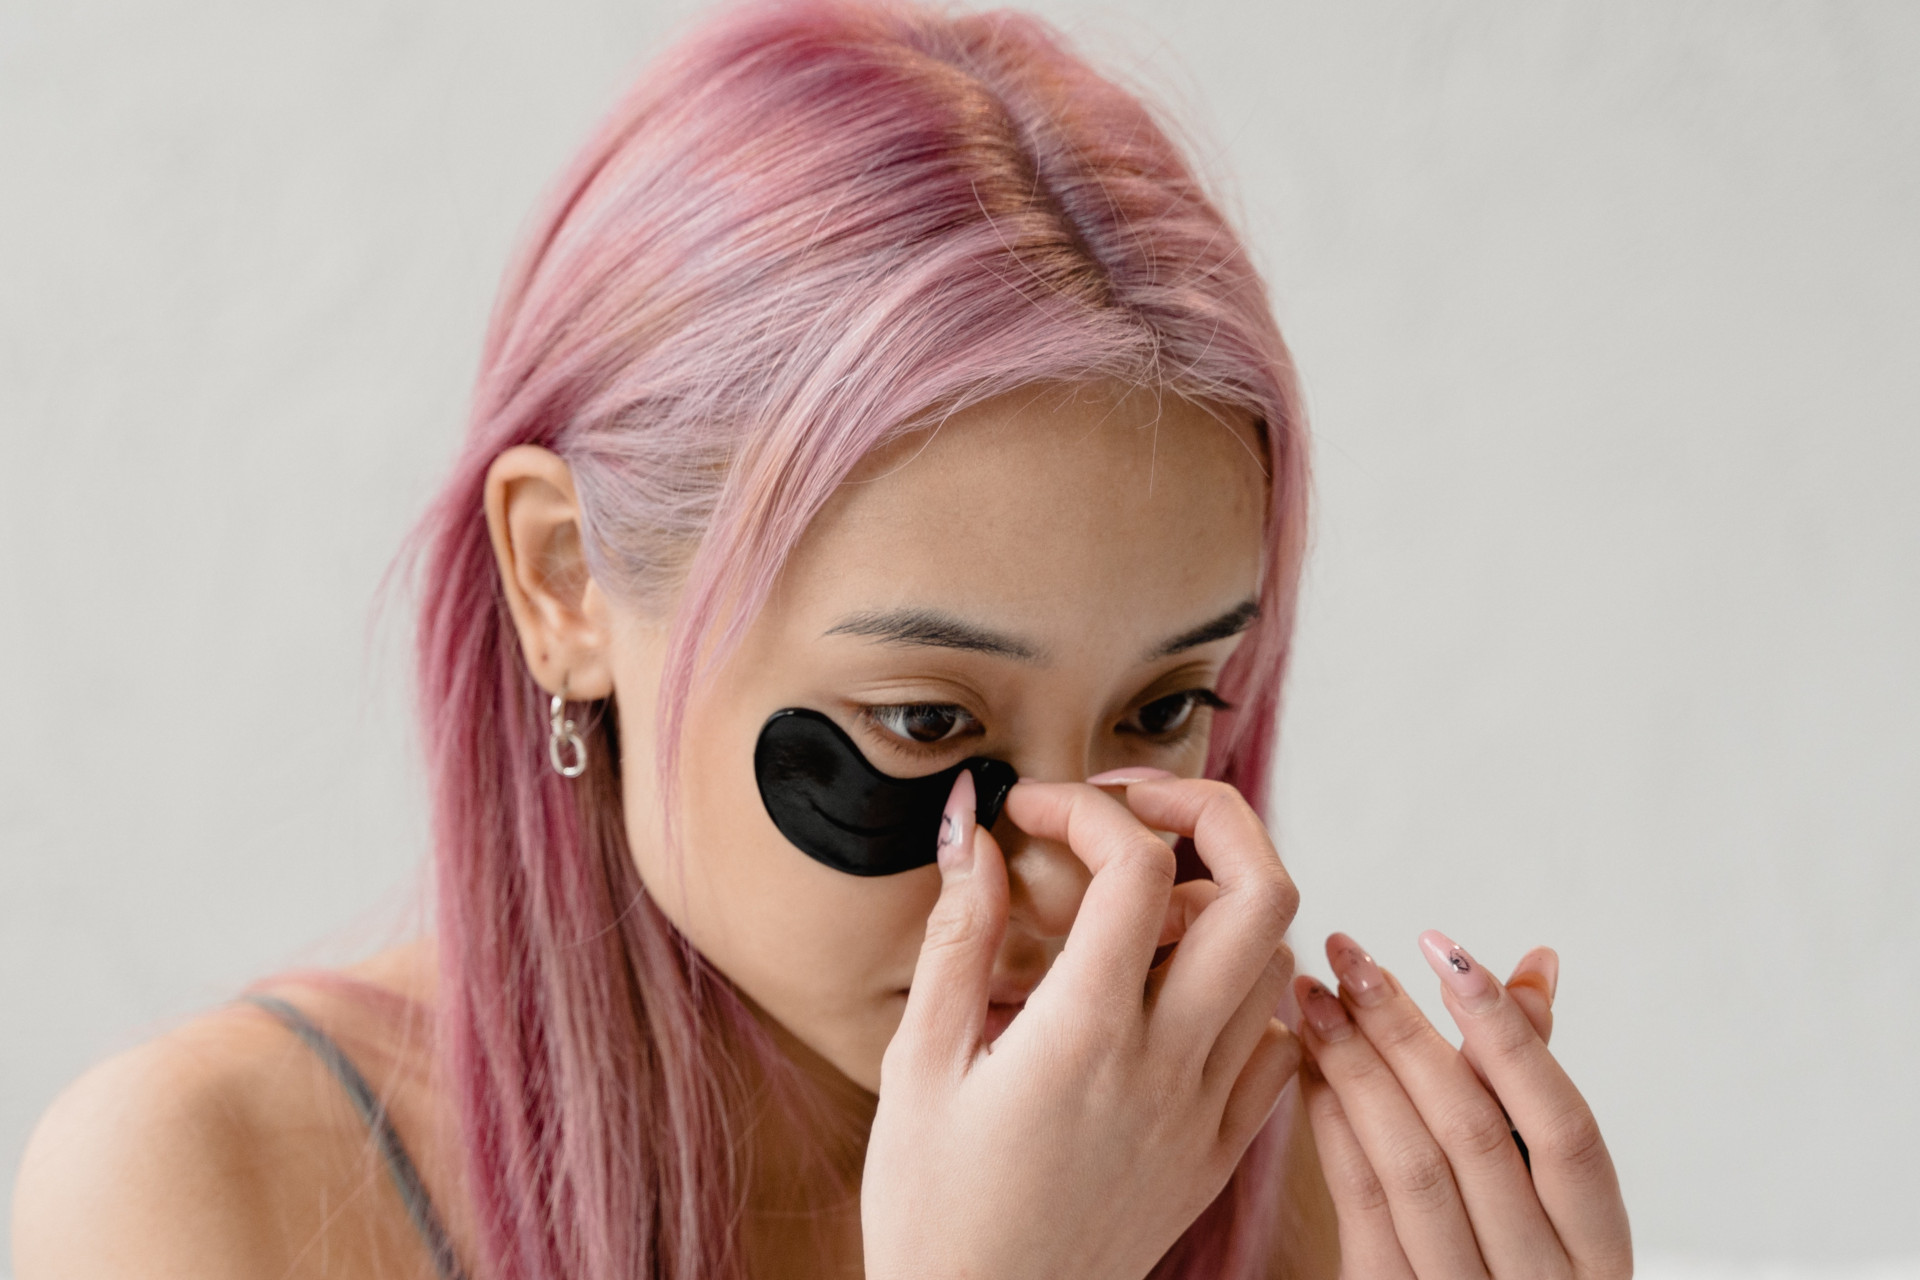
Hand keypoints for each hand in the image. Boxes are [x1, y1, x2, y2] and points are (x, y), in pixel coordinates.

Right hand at [862, 774, 1300, 1279]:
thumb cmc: (931, 1213)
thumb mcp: (916, 1066)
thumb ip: (957, 936)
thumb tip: (970, 830)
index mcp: (1084, 1037)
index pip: (1139, 867)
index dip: (1087, 807)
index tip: (1033, 811)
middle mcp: (1166, 1067)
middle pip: (1261, 893)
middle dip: (1207, 816)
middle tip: (1130, 813)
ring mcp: (1205, 1114)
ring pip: (1278, 963)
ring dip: (1223, 908)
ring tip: (1142, 908)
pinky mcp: (1217, 1155)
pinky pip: (1277, 1049)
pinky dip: (1247, 999)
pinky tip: (1178, 996)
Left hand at [1292, 932, 1631, 1278]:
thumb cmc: (1514, 1248)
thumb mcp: (1545, 1185)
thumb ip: (1532, 1079)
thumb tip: (1535, 963)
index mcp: (1598, 1247)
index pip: (1565, 1126)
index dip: (1506, 1033)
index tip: (1442, 948)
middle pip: (1473, 1135)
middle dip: (1403, 1031)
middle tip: (1349, 956)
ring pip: (1409, 1166)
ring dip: (1355, 1066)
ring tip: (1313, 994)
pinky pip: (1359, 1203)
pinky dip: (1331, 1122)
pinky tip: (1307, 1061)